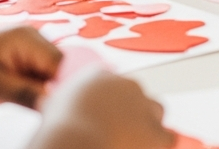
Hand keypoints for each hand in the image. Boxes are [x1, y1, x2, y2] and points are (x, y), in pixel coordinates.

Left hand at [0, 26, 61, 108]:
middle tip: (36, 107)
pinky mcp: (25, 59)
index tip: (53, 107)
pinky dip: (35, 90)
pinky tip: (19, 96)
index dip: (62, 86)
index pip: (62, 63)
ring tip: (21, 100)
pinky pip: (41, 77)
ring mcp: (29, 48)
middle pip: (60, 68)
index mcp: (27, 38)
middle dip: (53, 89)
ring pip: (52, 75)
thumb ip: (26, 94)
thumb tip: (55, 103)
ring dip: (43, 91)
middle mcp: (34, 38)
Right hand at [30, 69, 172, 148]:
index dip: (108, 101)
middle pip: (135, 94)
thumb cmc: (58, 132)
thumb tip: (57, 107)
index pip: (111, 83)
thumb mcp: (52, 108)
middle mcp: (124, 85)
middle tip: (114, 131)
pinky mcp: (154, 129)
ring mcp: (142, 104)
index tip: (102, 115)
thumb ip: (63, 102)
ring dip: (146, 124)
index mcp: (97, 76)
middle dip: (128, 111)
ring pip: (155, 110)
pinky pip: (167, 136)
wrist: (73, 143)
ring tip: (130, 141)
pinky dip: (158, 144)